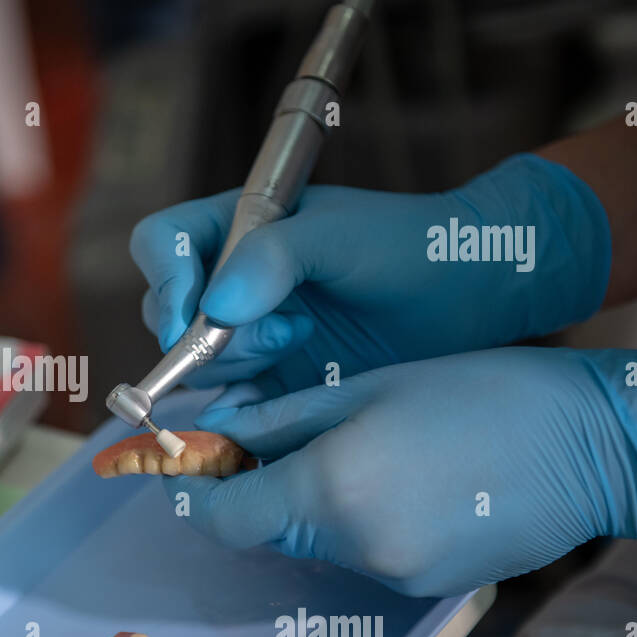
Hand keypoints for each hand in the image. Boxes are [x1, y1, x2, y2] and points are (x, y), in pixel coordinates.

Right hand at [131, 154, 611, 392]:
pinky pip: (226, 404)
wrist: (473, 298)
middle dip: (207, 333)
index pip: (162, 244)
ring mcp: (248, 333)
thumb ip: (275, 257)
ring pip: (193, 363)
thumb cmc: (411, 247)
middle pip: (167, 312)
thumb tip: (214, 306)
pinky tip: (285, 397)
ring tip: (300, 344)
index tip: (197, 312)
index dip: (167, 277)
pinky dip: (240, 409)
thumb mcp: (342, 237)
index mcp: (238, 227)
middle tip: (279, 332)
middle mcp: (231, 280)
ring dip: (235, 363)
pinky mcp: (271, 381)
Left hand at [167, 347, 636, 597]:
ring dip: (306, 500)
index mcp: (331, 488)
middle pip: (266, 529)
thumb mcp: (367, 388)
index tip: (180, 464)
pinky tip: (395, 477)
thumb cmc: (482, 393)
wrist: (592, 444)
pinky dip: (353, 518)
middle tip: (257, 441)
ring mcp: (392, 574)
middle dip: (251, 488)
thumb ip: (280, 421)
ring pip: (313, 541)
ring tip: (350, 446)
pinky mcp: (424, 585)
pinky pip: (360, 552)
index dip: (192, 492)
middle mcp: (354, 546)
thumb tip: (219, 432)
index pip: (224, 516)